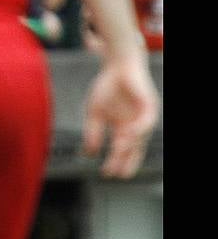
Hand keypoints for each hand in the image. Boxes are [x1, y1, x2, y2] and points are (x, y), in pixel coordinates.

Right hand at [83, 56, 159, 177]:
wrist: (116, 65)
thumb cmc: (106, 87)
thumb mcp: (94, 113)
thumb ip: (92, 132)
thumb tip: (88, 153)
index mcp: (123, 128)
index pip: (123, 151)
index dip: (116, 162)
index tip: (106, 174)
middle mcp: (135, 125)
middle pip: (133, 149)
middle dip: (125, 160)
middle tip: (117, 173)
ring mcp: (143, 116)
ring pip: (140, 137)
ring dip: (130, 146)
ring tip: (118, 153)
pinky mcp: (149, 105)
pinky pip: (147, 121)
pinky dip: (139, 128)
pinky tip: (128, 134)